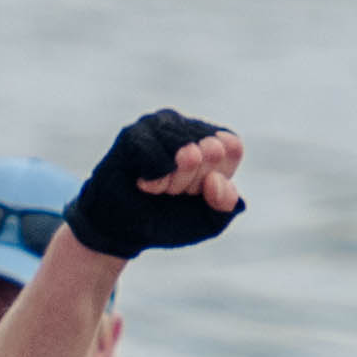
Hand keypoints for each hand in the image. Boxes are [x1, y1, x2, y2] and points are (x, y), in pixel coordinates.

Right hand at [64, 110, 242, 262]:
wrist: (124, 230)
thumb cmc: (167, 218)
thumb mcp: (209, 220)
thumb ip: (227, 204)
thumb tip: (216, 180)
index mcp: (210, 141)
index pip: (231, 145)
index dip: (217, 175)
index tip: (197, 190)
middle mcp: (185, 127)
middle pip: (211, 148)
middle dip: (194, 182)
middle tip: (175, 191)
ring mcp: (158, 126)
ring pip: (185, 150)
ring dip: (174, 182)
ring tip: (157, 189)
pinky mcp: (132, 135)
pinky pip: (157, 157)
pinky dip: (156, 180)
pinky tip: (144, 184)